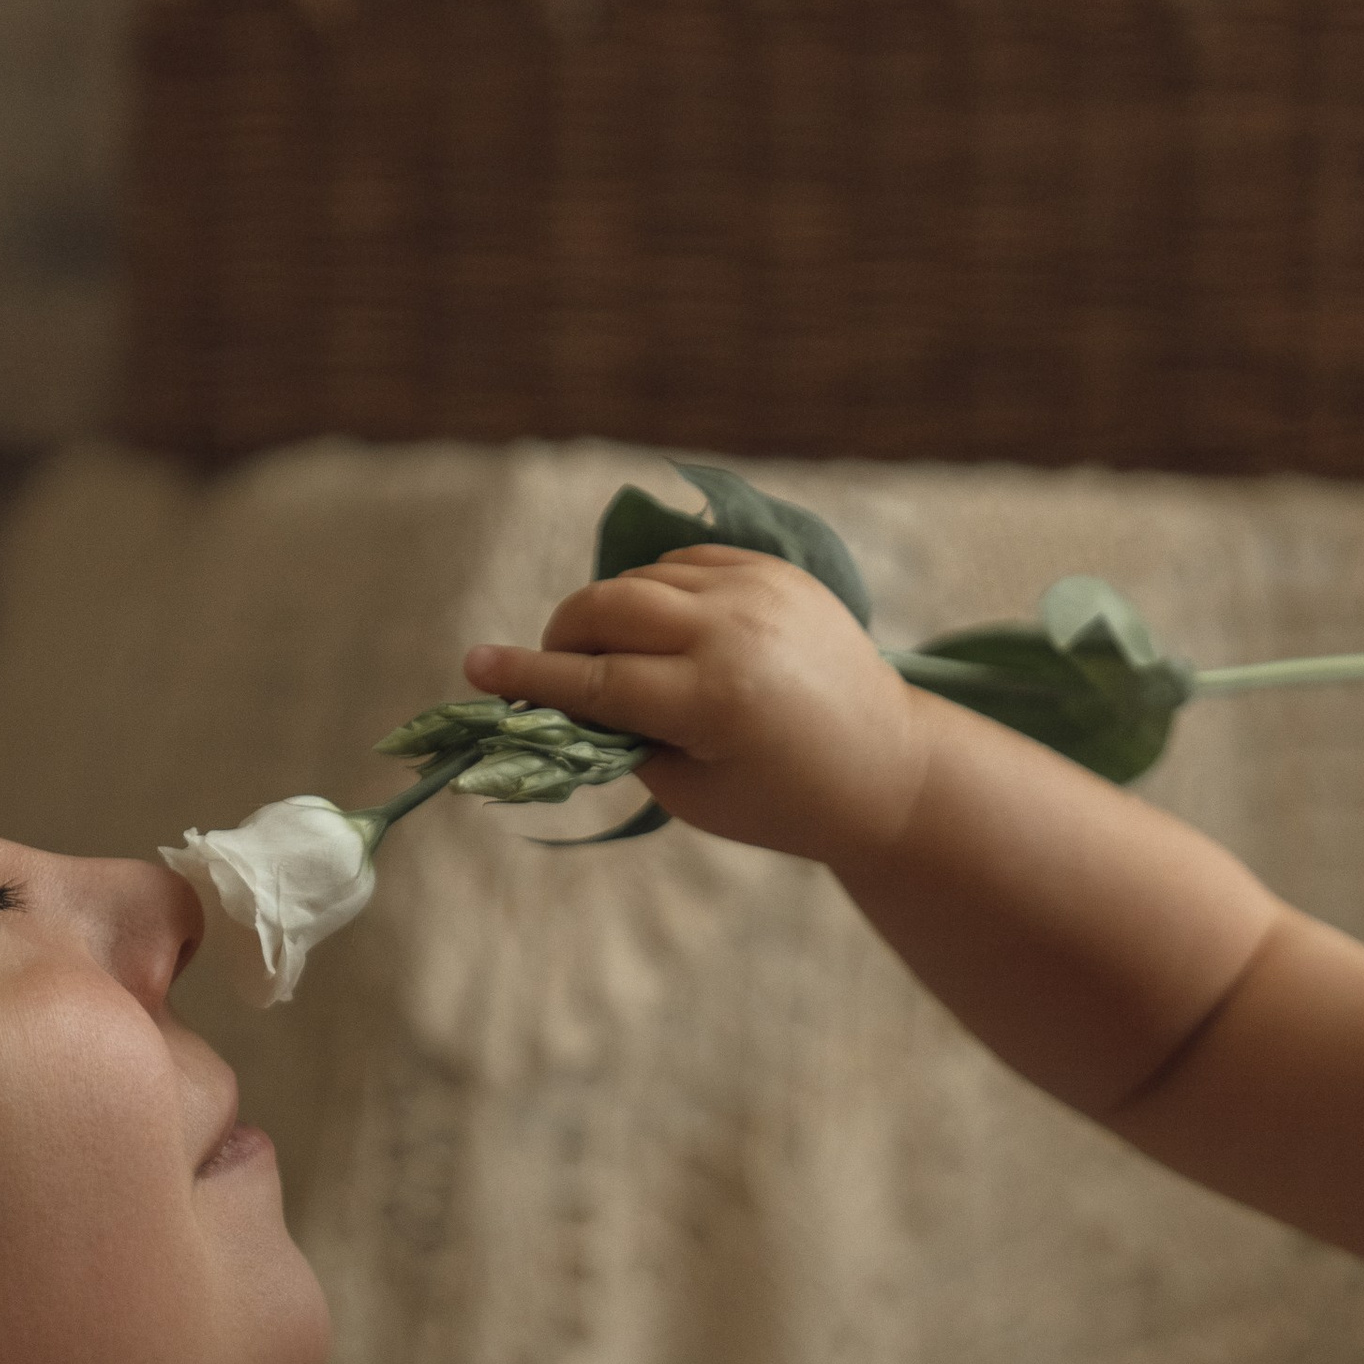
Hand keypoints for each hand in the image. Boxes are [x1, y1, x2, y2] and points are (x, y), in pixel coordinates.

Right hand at [465, 546, 935, 869]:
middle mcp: (733, 630)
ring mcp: (760, 590)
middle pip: (608, 607)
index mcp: (713, 698)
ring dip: (612, 614)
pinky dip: (658, 591)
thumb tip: (564, 698)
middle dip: (565, 634)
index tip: (473, 665)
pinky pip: (685, 563)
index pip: (593, 679)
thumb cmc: (783, 801)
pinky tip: (662, 629)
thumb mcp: (692, 791)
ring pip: (642, 580)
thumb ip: (624, 739)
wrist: (889, 767)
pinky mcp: (776, 571)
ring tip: (617, 658)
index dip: (527, 675)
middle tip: (555, 668)